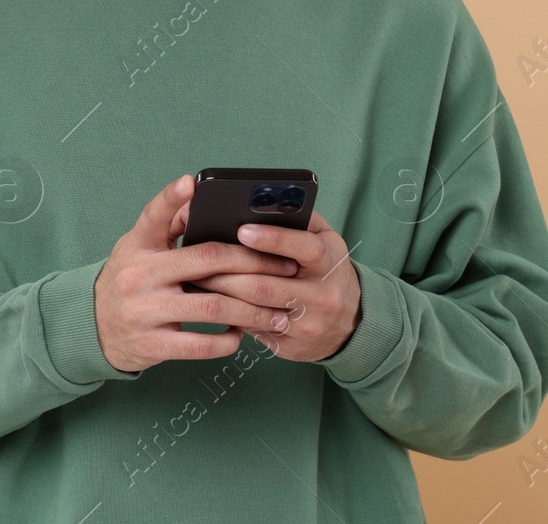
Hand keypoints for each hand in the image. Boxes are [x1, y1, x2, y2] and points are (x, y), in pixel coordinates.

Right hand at [94, 175, 300, 372]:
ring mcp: (145, 311)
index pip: (154, 215)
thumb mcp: (138, 247)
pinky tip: (241, 335)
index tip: (192, 180)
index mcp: (138, 245)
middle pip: (207, 261)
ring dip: (251, 311)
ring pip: (212, 307)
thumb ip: (167, 225)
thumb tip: (198, 197)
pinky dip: (226, 341)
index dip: (171, 197)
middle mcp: (140, 275)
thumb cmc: (128, 279)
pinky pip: (200, 345)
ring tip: (276, 313)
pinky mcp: (151, 344)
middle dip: (255, 263)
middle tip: (287, 267)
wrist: (91, 327)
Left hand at [192, 209, 361, 362]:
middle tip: (199, 259)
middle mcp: (321, 296)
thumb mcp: (325, 240)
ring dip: (221, 294)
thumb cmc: (327, 269)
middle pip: (265, 285)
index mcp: (329, 262)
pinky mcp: (290, 346)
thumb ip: (300, 219)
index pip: (303, 248)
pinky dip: (230, 314)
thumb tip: (265, 201)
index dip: (272, 239)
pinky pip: (252, 329)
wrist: (350, 322)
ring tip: (197, 278)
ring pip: (254, 309)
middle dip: (227, 272)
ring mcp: (307, 325)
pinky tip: (212, 302)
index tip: (242, 229)